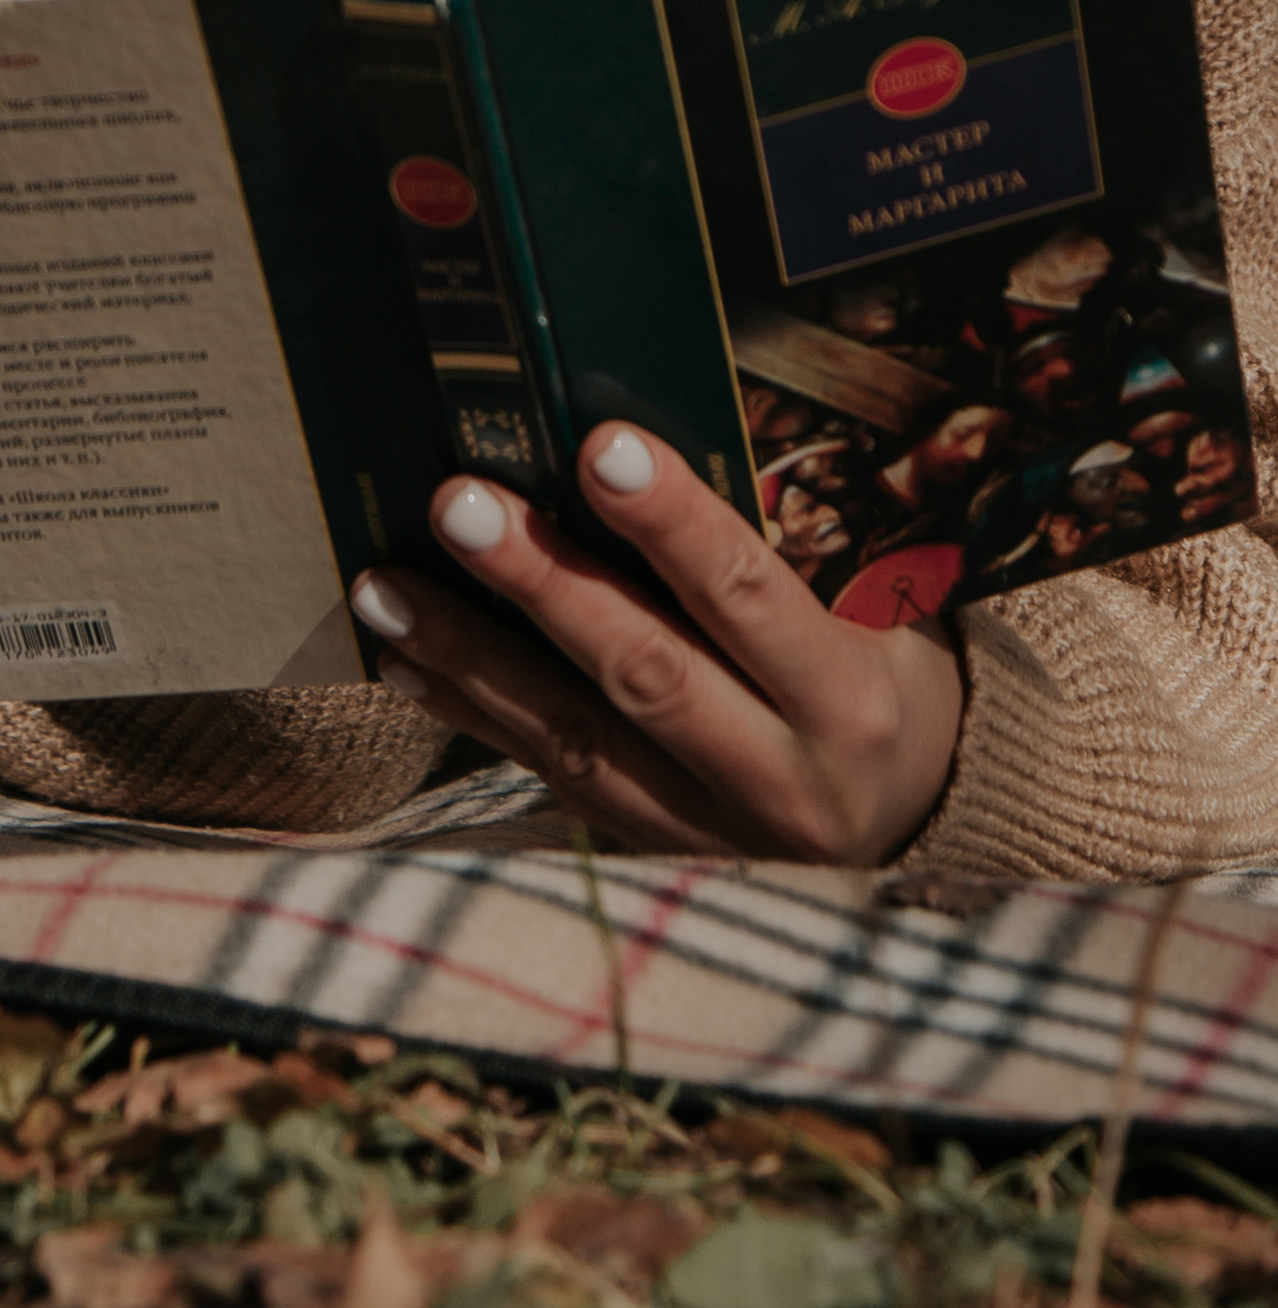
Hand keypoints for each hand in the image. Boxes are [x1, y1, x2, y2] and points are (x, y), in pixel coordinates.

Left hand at [351, 424, 963, 863]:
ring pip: (575, 739)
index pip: (751, 597)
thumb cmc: (891, 691)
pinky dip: (473, 718)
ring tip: (383, 588)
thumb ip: (796, 559)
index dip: (674, 523)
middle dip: (542, 582)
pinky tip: (404, 664)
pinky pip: (551, 783)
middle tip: (458, 503)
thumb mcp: (886, 627)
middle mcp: (781, 780)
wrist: (924, 847)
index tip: (598, 445)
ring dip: (470, 655)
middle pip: (646, 672)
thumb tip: (647, 452)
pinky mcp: (658, 862)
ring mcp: (712, 836)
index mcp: (848, 703)